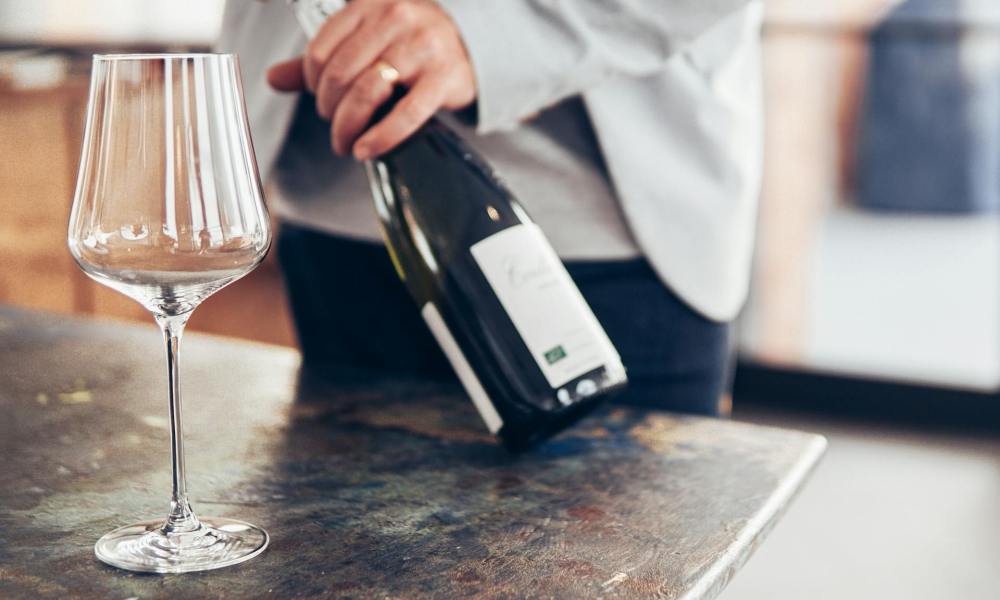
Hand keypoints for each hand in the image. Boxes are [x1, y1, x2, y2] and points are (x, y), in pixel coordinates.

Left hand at [267, 0, 476, 159]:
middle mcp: (395, 18)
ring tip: (346, 142)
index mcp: (370, 3)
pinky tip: (366, 150)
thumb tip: (272, 78)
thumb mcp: (366, 38)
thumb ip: (321, 57)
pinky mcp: (443, 79)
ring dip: (348, 127)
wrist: (471, 46)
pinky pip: (405, 115)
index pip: (321, 49)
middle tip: (333, 126)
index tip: (319, 98)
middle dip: (328, 110)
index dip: (311, 83)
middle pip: (340, 74)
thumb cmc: (409, 43)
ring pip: (367, 93)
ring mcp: (422, 47)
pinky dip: (380, 138)